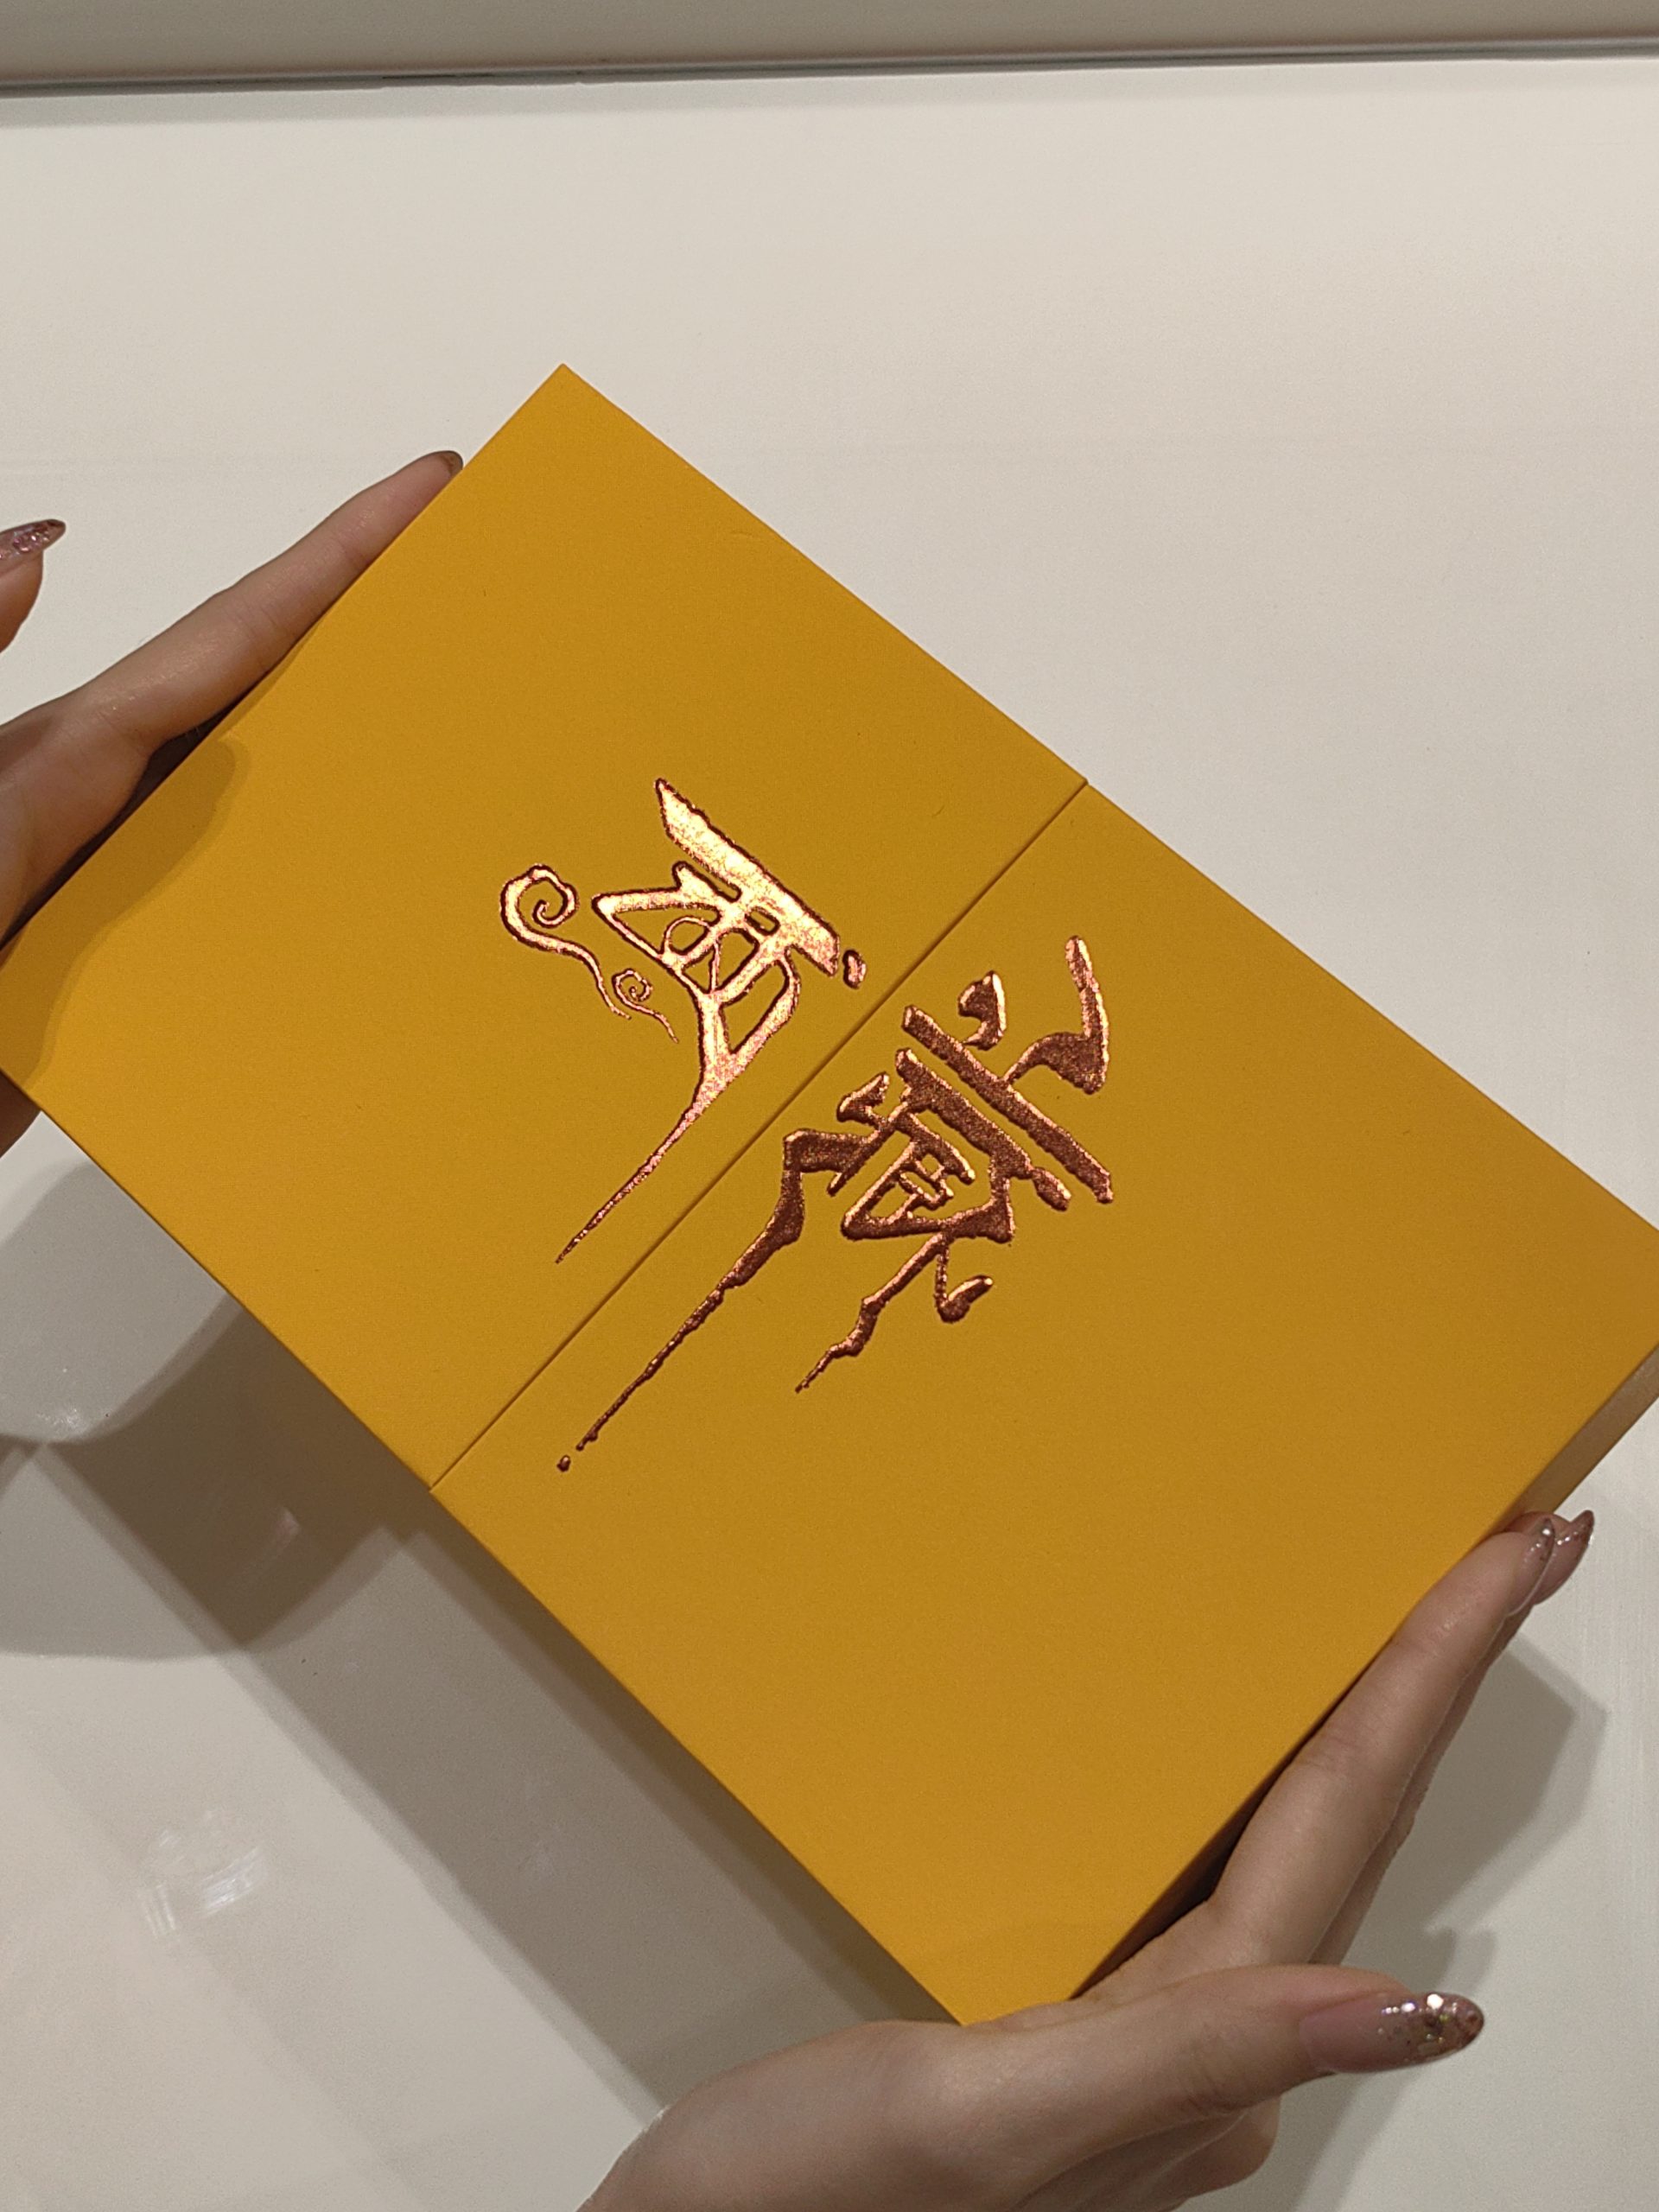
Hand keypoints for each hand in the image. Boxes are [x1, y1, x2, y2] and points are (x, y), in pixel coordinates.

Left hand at [0, 454, 460, 1154]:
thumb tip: (35, 541)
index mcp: (71, 756)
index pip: (231, 636)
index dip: (332, 558)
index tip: (427, 490)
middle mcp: (109, 809)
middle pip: (268, 703)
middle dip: (372, 638)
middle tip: (489, 597)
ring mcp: (126, 894)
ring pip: (274, 816)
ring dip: (369, 777)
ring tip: (476, 752)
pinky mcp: (130, 984)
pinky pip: (254, 931)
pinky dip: (327, 910)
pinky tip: (386, 917)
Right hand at [589, 1509, 1593, 2211]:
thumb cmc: (818, 2198)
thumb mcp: (996, 2122)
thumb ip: (1198, 2056)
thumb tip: (1427, 2012)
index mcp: (1207, 2049)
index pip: (1347, 1821)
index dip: (1436, 1677)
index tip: (1523, 1546)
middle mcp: (1205, 2042)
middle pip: (1350, 1820)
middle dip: (1434, 1679)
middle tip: (1507, 1544)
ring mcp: (1137, 2030)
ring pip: (1290, 1836)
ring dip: (1366, 1721)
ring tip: (1412, 1618)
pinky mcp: (1067, 2015)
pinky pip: (1206, 1860)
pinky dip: (1260, 1770)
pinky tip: (1244, 1740)